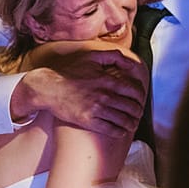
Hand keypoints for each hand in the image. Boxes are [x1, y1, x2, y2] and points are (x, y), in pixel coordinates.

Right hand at [12, 42, 146, 138]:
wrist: (48, 88)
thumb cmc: (69, 71)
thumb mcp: (91, 56)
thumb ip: (113, 55)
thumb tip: (130, 61)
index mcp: (108, 80)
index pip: (134, 91)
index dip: (141, 96)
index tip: (140, 99)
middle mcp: (105, 95)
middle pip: (131, 107)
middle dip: (138, 111)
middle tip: (138, 113)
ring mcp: (97, 109)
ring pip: (123, 120)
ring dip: (131, 123)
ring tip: (132, 124)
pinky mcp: (88, 121)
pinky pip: (110, 129)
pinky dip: (120, 132)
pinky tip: (121, 131)